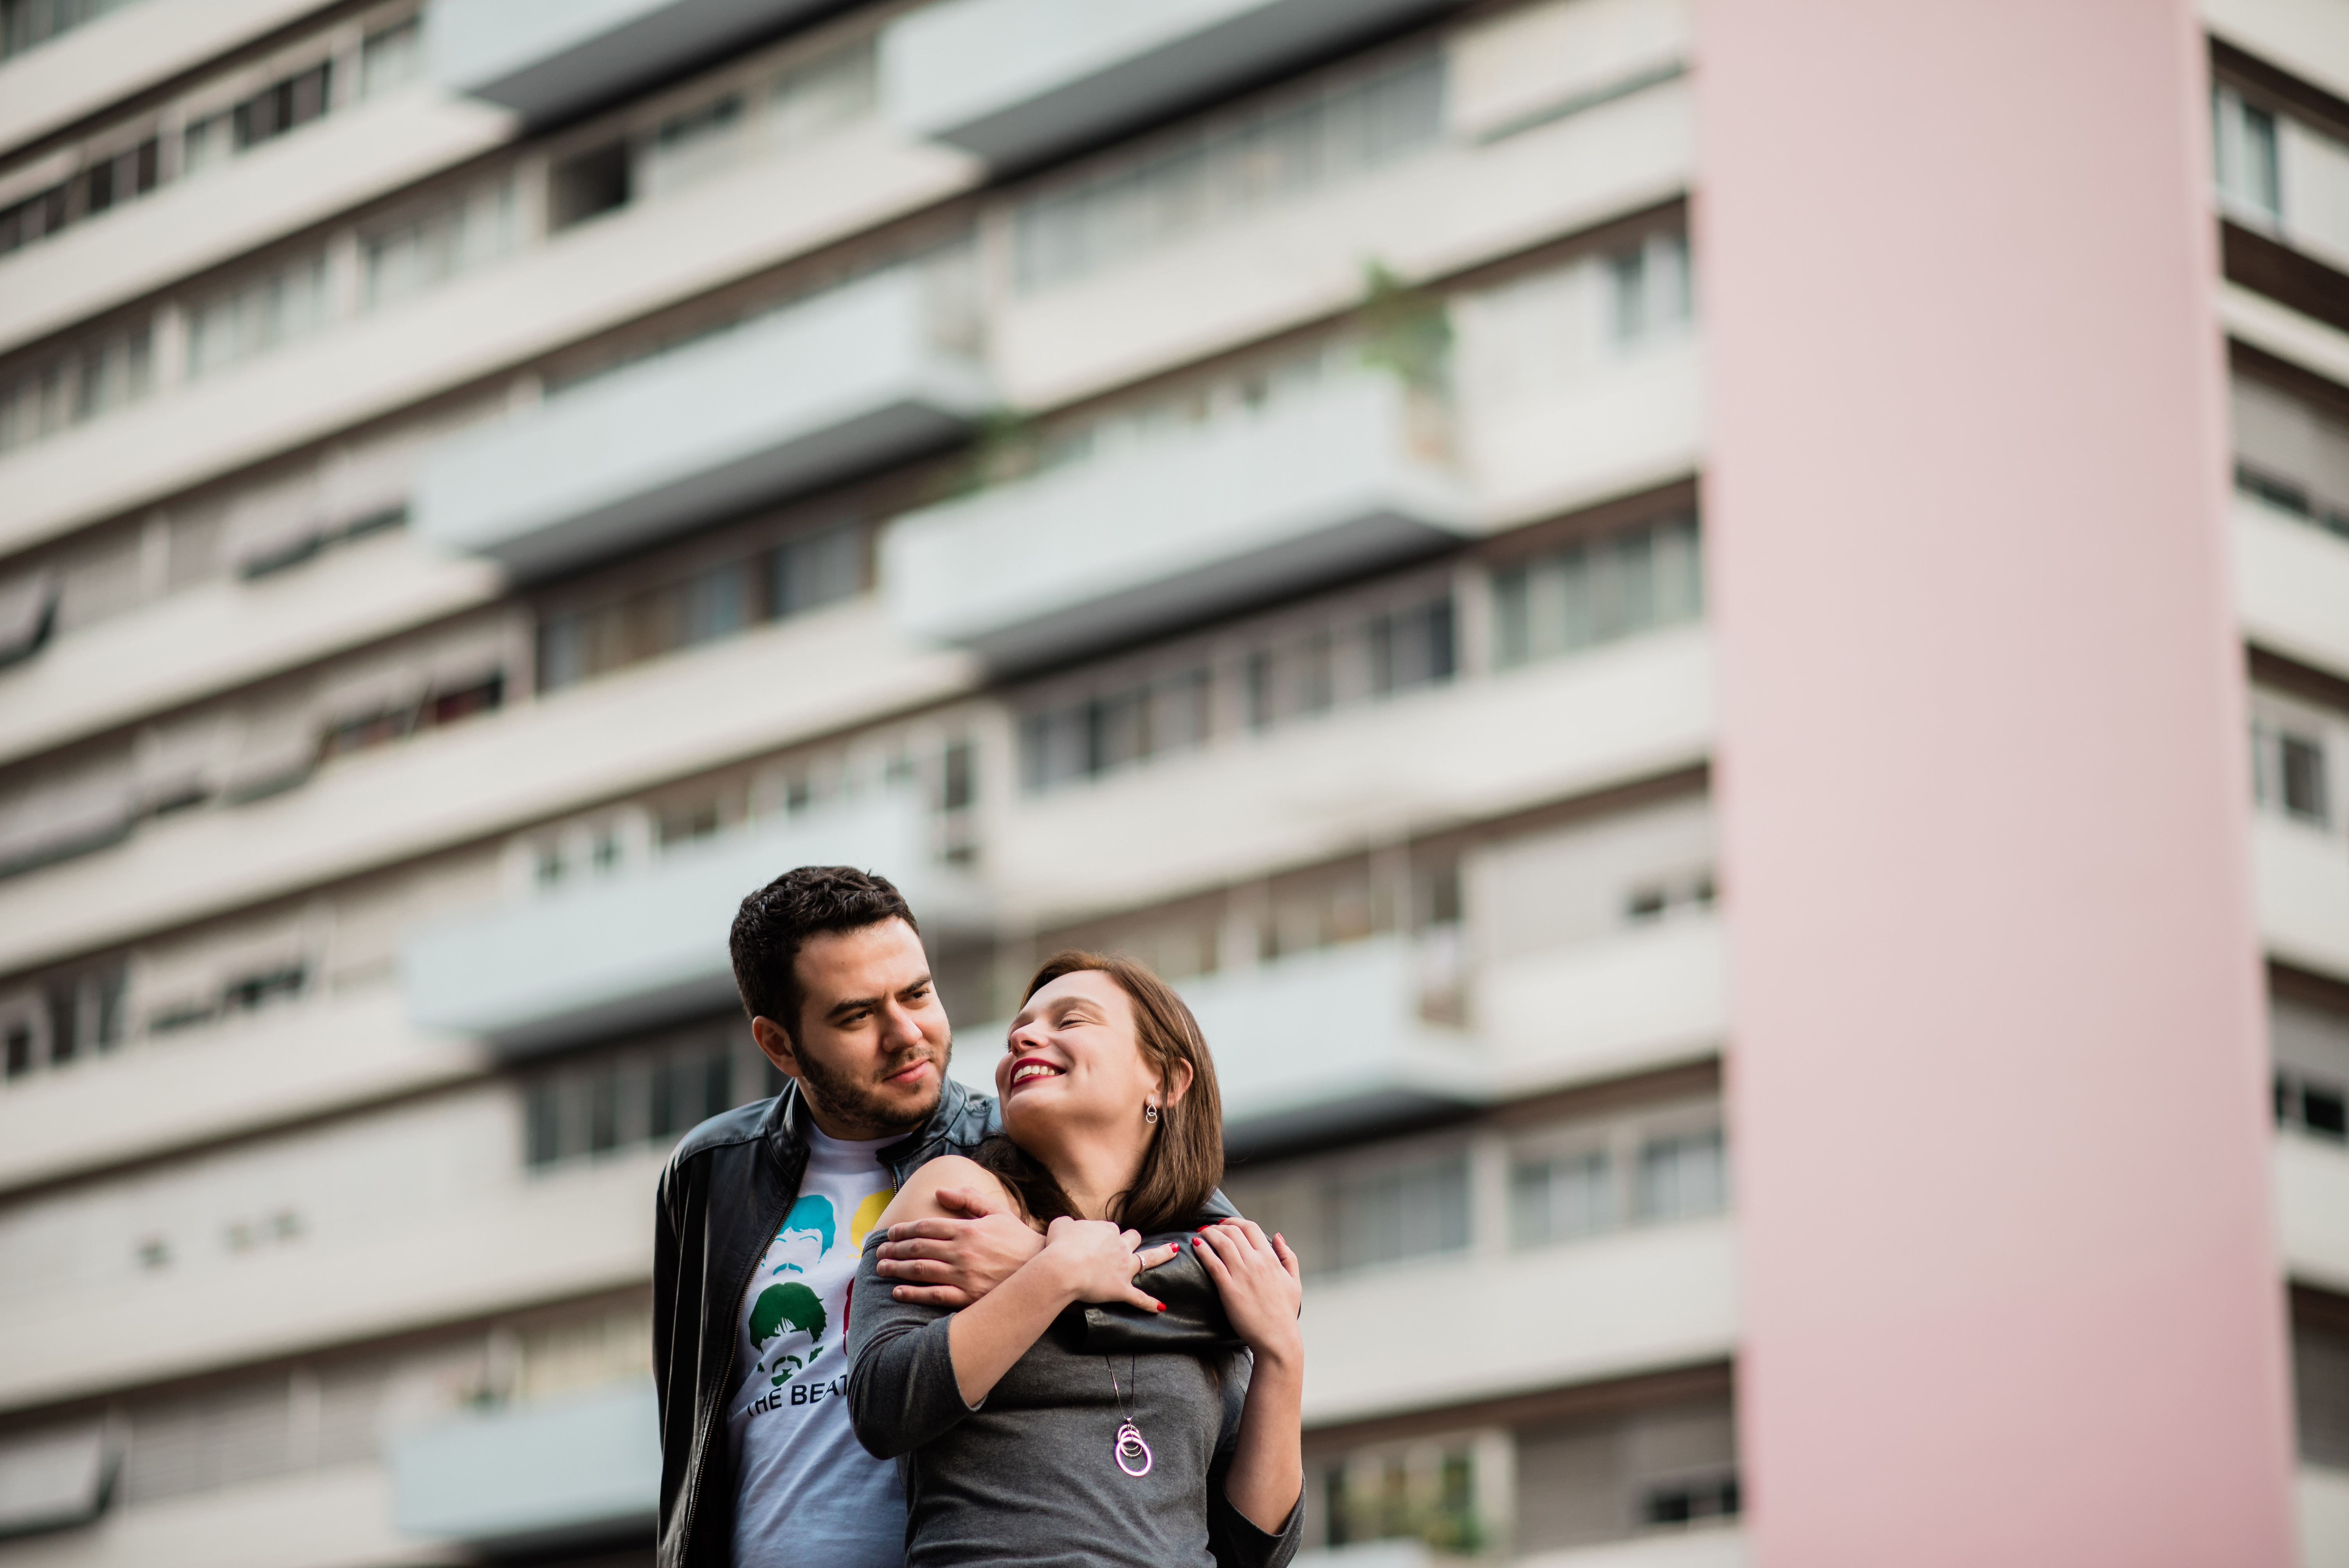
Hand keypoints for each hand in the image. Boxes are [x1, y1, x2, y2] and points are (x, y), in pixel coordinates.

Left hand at [877, 1186, 1046, 1307]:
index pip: (926, 1227)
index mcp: (967, 1229)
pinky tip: (898, 1292)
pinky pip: (934, 1295)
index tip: (891, 1233)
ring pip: (921, 1271)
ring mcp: (964, 1275)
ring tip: (881, 1268)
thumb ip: (968, 1199)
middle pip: (918, 1248)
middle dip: (895, 1249)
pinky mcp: (968, 1297)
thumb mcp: (997, 1212)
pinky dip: (913, 1293)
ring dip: (897, 1269)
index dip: (904, 1230)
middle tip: (880, 1252)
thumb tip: (940, 1191)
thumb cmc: (1019, 1239)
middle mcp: (962, 1251)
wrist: (1044, 1270)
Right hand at [1039, 1216, 1168, 1312]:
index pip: (1110, 1229)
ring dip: (1162, 1254)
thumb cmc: (1059, 1246)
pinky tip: (1160, 1306)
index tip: (1093, 1243)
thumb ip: (1068, 1223)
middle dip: (1132, 1240)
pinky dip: (1149, 1303)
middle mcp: (1120, 1246)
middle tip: (1127, 1244)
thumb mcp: (1060, 1225)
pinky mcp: (1121, 1289)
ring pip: (1148, 1258)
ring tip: (1172, 1251)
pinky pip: (1139, 1297)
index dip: (1103, 1236)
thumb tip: (1070, 1226)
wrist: (1063, 1268)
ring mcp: (1124, 1267)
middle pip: (1133, 1238)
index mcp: (1107, 1230)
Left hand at [1192, 1219, 1302, 1366]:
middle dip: (1219, 1226)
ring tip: (1200, 1233)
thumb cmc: (1285, 1312)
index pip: (1251, 1228)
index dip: (1234, 1221)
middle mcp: (1256, 1263)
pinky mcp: (1229, 1290)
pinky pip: (1213, 1264)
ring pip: (1222, 1243)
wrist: (1277, 1338)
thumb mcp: (1294, 1281)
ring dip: (1209, 1234)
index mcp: (1271, 1259)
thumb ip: (1288, 1256)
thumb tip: (1278, 1236)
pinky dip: (1203, 1251)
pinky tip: (1196, 1246)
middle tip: (1209, 1229)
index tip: (1225, 1223)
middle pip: (1234, 1231)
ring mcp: (1242, 1276)